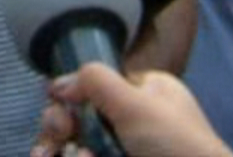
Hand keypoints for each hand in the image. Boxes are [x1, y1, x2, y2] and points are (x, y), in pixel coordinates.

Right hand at [32, 64, 232, 156]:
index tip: (58, 104)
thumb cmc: (176, 145)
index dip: (70, 96)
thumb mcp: (137, 103)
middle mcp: (134, 121)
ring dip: (64, 150)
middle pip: (79, 117)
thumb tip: (59, 84)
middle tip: (56, 138)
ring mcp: (126, 150)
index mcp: (145, 93)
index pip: (94, 86)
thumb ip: (95, 82)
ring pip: (79, 145)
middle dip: (59, 127)